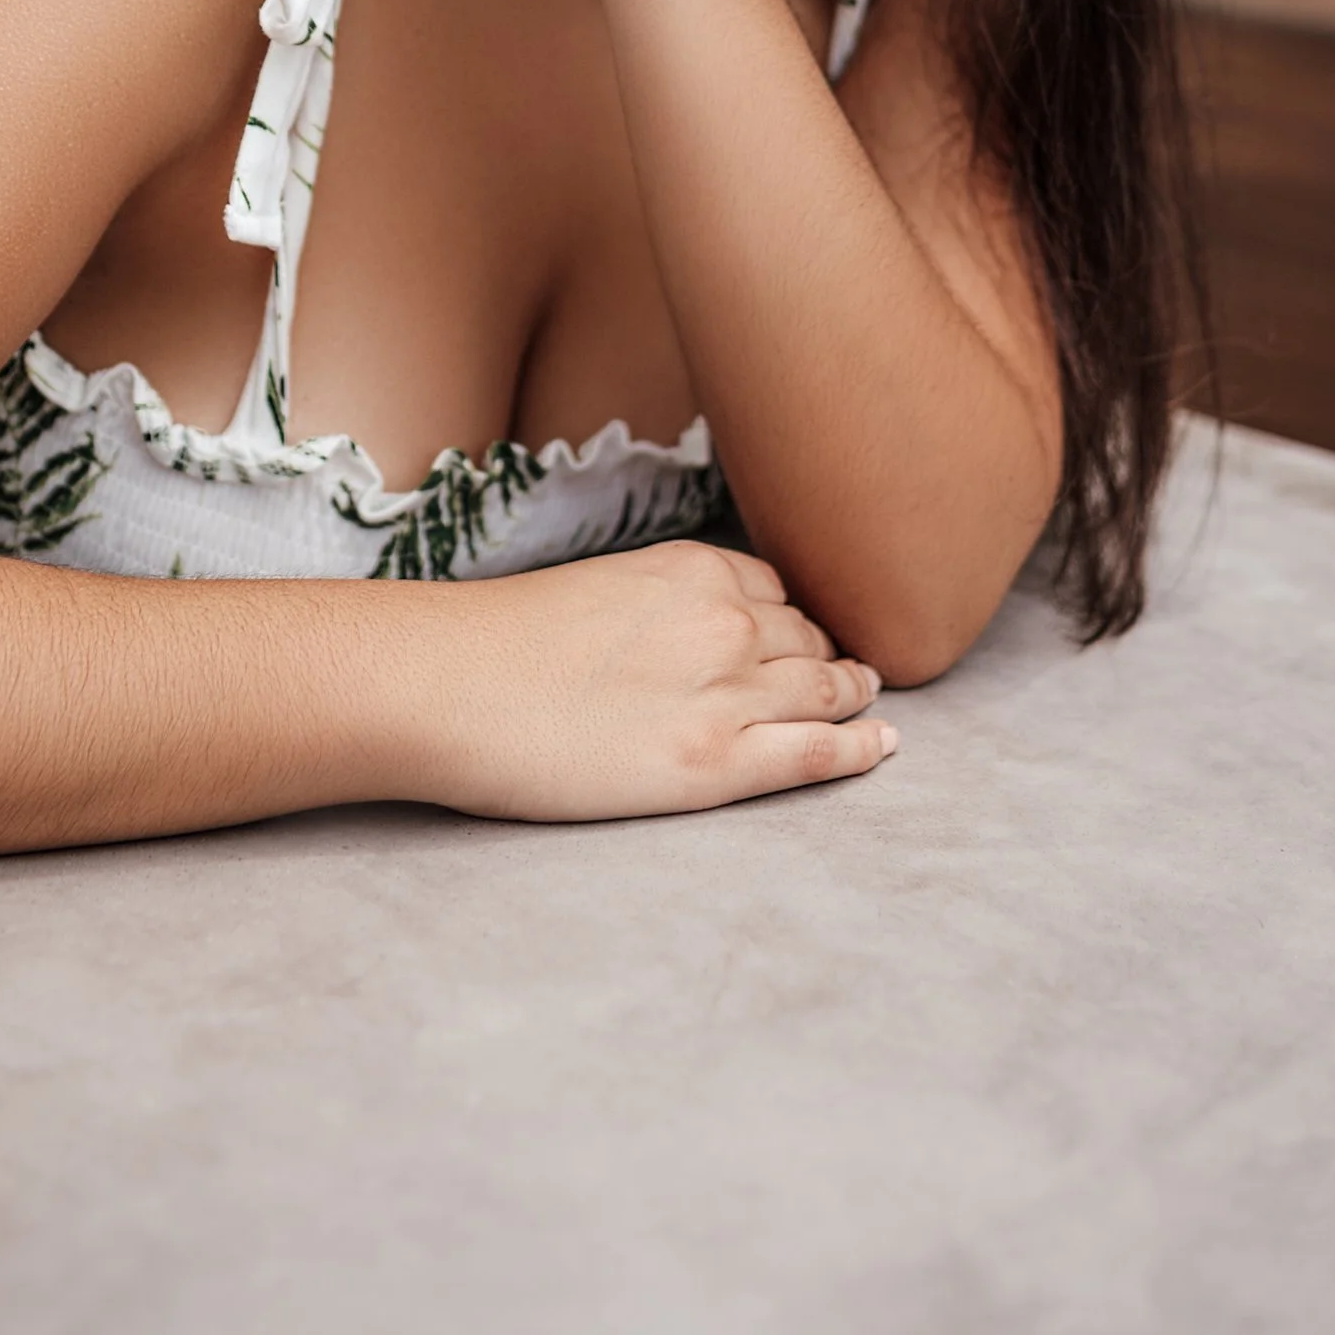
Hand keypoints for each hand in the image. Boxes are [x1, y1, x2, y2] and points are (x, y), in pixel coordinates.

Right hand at [414, 541, 895, 820]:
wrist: (450, 686)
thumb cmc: (501, 642)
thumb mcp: (600, 587)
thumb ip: (660, 601)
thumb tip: (683, 632)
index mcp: (695, 568)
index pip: (776, 590)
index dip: (790, 618)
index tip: (798, 636)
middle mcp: (726, 622)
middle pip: (807, 641)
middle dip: (823, 657)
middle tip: (841, 675)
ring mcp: (728, 694)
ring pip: (825, 690)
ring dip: (852, 695)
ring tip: (869, 701)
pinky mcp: (714, 765)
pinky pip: (815, 754)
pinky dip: (861, 749)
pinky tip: (884, 745)